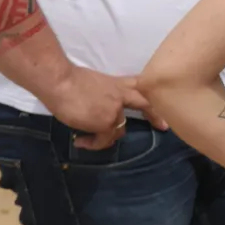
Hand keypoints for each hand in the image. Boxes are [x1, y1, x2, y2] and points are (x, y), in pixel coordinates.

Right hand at [43, 67, 162, 149]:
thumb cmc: (69, 80)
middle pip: (146, 104)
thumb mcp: (94, 84)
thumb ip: (103, 96)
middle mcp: (122, 95)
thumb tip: (97, 110)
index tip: (160, 102)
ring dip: (105, 138)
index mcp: (118, 83)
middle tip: (163, 126)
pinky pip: (103, 140)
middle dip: (156, 116)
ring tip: (86, 139)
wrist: (61, 81)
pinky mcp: (106, 123)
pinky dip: (92, 144)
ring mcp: (116, 110)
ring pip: (118, 130)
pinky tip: (80, 141)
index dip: (150, 96)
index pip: (141, 88)